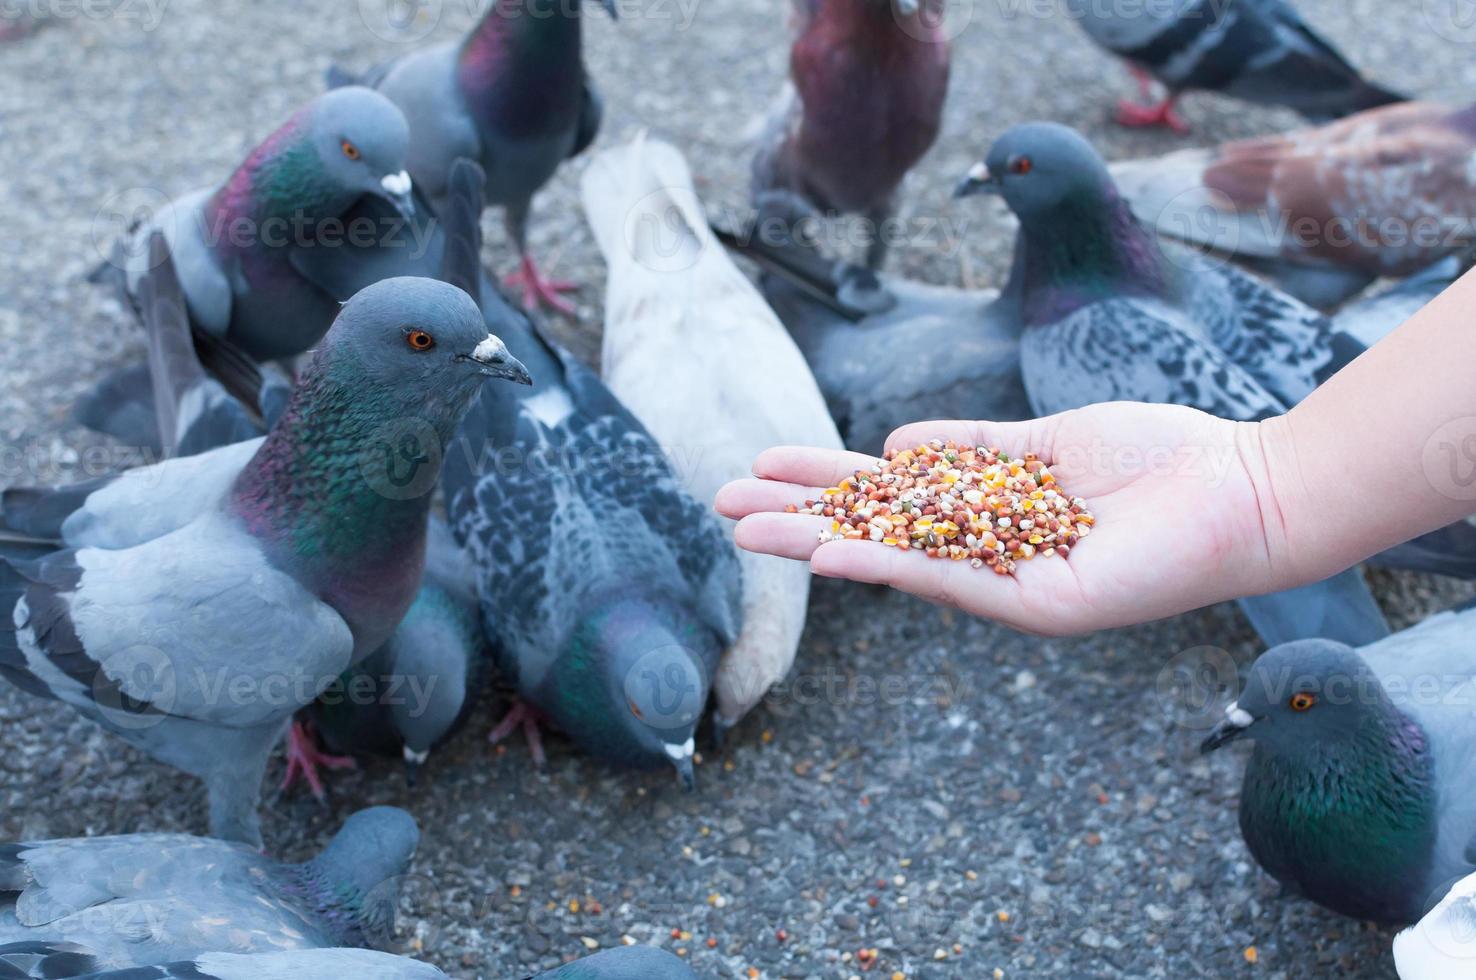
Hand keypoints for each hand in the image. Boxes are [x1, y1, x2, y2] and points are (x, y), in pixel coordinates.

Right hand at [716, 403, 1280, 635]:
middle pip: (876, 529)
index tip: (765, 461)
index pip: (888, 493)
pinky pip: (955, 579)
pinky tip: (833, 551)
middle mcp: (988, 551)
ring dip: (818, 541)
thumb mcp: (1045, 443)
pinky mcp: (1043, 603)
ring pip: (898, 557)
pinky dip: (892, 564)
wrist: (1245, 490)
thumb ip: (972, 449)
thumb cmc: (1159, 457)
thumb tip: (894, 448)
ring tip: (744, 527)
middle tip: (721, 502)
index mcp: (988, 511)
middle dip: (798, 514)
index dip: (824, 478)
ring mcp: (1010, 582)